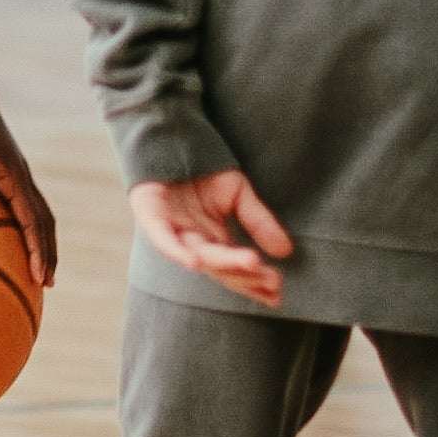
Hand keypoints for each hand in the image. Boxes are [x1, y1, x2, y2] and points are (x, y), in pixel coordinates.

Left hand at [0, 89, 56, 286]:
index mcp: (16, 174)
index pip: (33, 220)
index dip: (39, 250)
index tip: (41, 279)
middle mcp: (20, 176)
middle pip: (42, 221)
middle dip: (47, 253)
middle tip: (46, 283)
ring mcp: (12, 173)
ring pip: (34, 213)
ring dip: (38, 241)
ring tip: (35, 267)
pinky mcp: (1, 170)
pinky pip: (15, 204)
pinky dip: (17, 225)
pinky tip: (1, 235)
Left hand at [130, 170, 293, 308]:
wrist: (171, 142)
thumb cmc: (203, 171)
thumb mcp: (238, 193)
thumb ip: (258, 221)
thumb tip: (286, 250)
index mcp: (212, 240)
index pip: (233, 270)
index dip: (253, 282)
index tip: (278, 294)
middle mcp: (192, 242)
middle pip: (220, 267)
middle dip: (246, 276)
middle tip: (274, 281)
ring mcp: (171, 232)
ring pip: (200, 255)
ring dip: (223, 263)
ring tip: (251, 265)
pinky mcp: (151, 218)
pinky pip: (164, 240)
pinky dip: (178, 252)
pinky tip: (195, 262)